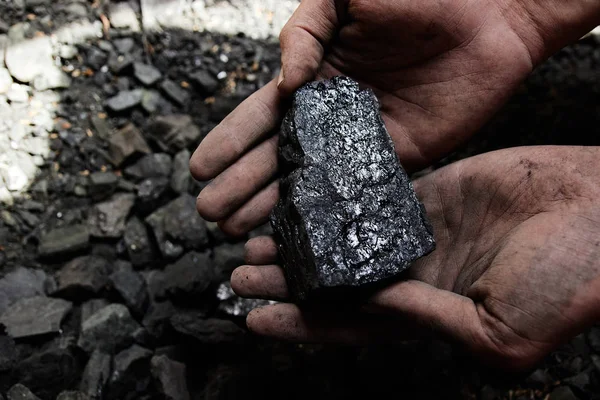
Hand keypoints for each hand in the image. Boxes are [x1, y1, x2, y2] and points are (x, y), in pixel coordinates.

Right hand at [189, 0, 545, 233]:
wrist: (490, 12)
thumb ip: (304, 32)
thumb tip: (285, 83)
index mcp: (314, 74)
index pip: (261, 114)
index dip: (229, 142)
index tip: (199, 170)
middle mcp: (332, 113)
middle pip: (276, 155)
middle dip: (240, 183)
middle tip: (210, 214)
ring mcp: (362, 139)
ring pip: (307, 179)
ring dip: (271, 205)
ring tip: (236, 231)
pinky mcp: (398, 156)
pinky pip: (356, 188)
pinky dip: (327, 210)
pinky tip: (299, 230)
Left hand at [232, 146, 599, 368]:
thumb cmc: (569, 281)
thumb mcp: (498, 329)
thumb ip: (429, 320)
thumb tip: (371, 301)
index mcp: (429, 320)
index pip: (350, 326)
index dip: (302, 324)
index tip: (256, 317)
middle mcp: (416, 281)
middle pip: (335, 285)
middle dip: (288, 283)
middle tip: (240, 274)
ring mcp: (418, 237)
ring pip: (345, 242)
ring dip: (303, 244)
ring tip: (258, 240)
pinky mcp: (426, 197)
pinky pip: (369, 201)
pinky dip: (335, 204)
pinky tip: (304, 202)